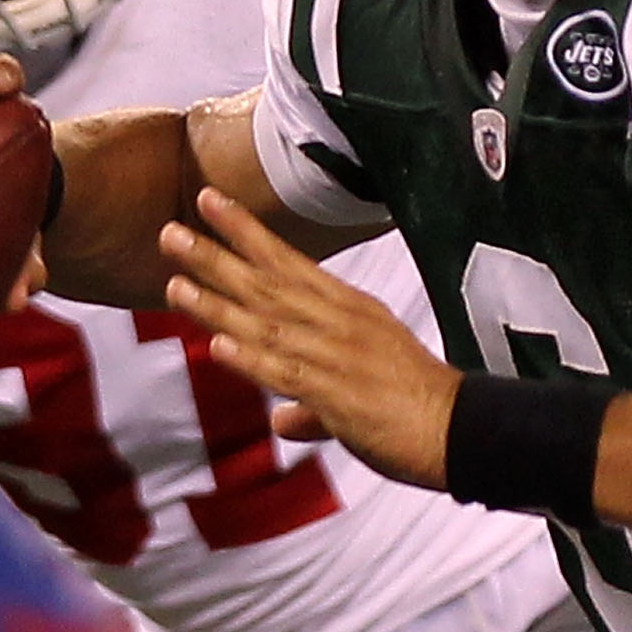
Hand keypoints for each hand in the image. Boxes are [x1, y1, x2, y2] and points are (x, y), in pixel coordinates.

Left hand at [161, 189, 456, 476]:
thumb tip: (284, 420)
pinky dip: (251, 360)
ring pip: (267, 324)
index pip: (290, 262)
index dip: (247, 232)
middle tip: (169, 232)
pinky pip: (287, 373)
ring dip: (218, 303)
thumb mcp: (363, 390)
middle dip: (216, 256)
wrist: (462, 430)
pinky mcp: (338, 394)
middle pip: (268, 284)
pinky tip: (218, 346)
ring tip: (174, 283)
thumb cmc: (419, 408)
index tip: (210, 201)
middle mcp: (339, 323)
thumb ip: (313, 405)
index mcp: (349, 310)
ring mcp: (337, 356)